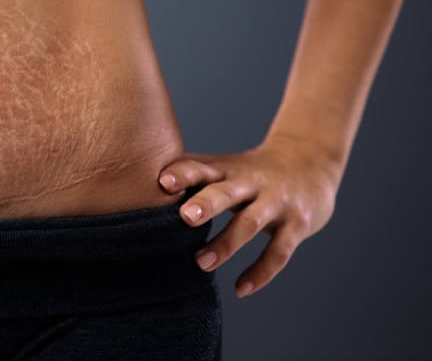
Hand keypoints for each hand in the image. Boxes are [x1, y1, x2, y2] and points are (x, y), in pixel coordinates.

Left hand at [158, 134, 340, 297]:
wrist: (310, 161)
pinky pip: (279, 251)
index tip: (162, 182)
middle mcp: (251, 182)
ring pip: (251, 223)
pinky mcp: (297, 224)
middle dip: (206, 204)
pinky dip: (260, 271)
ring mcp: (276, 202)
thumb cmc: (251, 170)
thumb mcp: (224, 166)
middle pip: (226, 191)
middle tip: (184, 218)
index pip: (202, 167)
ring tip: (201, 264)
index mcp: (227, 169)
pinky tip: (241, 289)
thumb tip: (138, 184)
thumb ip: (190, 174)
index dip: (183, 173)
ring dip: (226, 244)